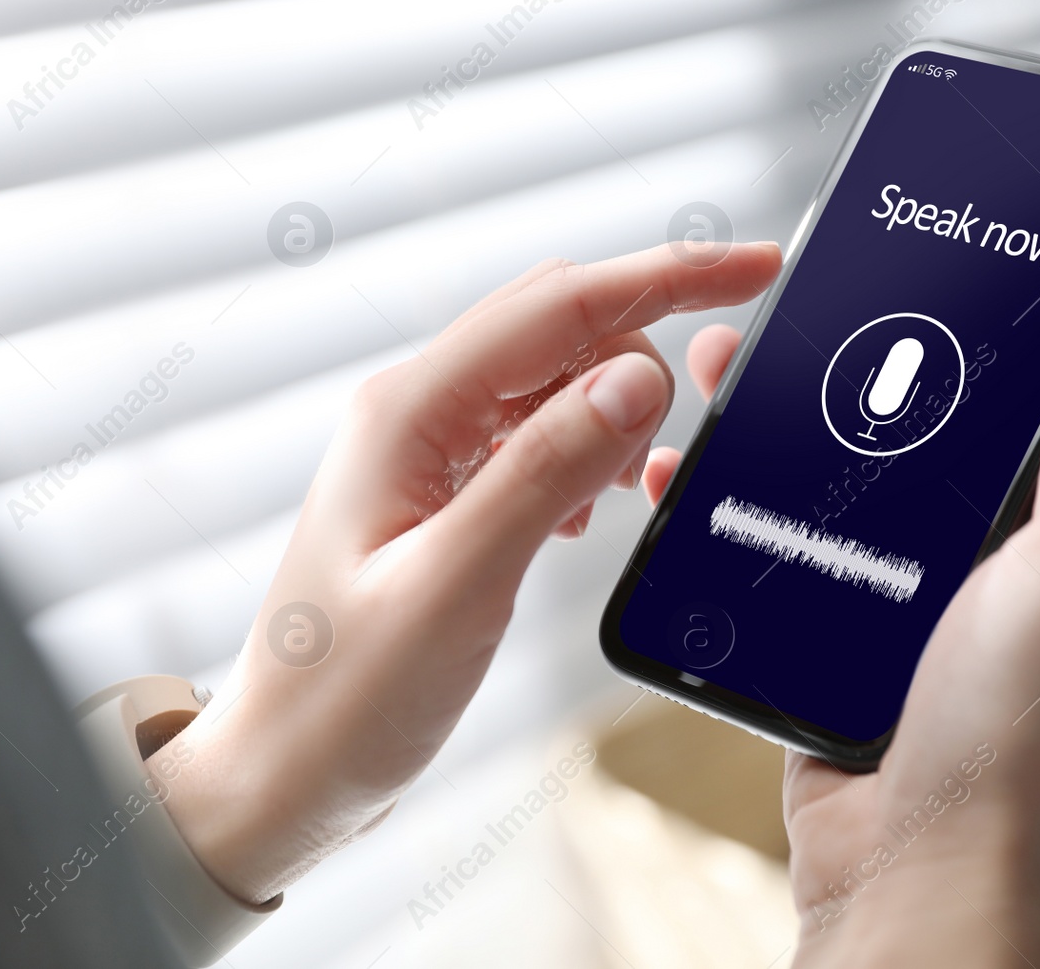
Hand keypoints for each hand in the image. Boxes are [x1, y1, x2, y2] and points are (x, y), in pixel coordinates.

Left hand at [165, 241, 781, 902]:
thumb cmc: (344, 696)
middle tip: (703, 414)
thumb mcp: (457, 585)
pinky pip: (532, 437)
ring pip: (550, 380)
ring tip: (626, 491)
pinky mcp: (440, 496)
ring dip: (612, 410)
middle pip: (558, 325)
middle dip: (646, 341)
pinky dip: (583, 454)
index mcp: (408, 412)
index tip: (758, 267)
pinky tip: (583, 517)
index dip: (668, 276)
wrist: (281, 773)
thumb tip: (637, 377)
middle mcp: (414, 412)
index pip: (559, 305)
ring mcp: (425, 452)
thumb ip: (545, 473)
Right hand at [645, 323, 1039, 967]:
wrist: (913, 862)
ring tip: (707, 384)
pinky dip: (726, 522)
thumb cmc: (1015, 725)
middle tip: (765, 327)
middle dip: (823, 378)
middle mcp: (972, 569)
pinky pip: (771, 565)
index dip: (946, 344)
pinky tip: (681, 482)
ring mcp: (891, 610)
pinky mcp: (823, 648)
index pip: (997, 412)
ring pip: (820, 498)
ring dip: (761, 440)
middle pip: (889, 443)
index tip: (885, 281)